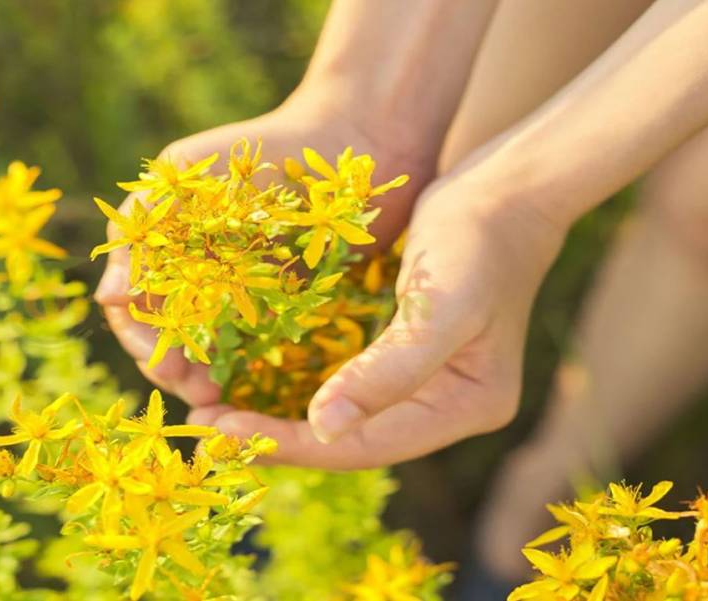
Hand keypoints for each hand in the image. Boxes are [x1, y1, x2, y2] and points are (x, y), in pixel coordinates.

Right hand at [94, 90, 434, 409]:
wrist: (349, 140)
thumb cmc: (258, 148)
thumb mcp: (185, 173)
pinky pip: (260, 349)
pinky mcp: (285, 307)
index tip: (163, 363)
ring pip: (210, 352)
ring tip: (220, 398)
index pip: (133, 309)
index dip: (142, 340)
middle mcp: (196, 277)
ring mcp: (240, 295)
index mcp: (164, 251)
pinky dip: (250, 371)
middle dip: (174, 369)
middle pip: (170, 339)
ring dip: (206, 379)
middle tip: (196, 393)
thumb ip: (141, 224)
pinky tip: (254, 387)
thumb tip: (107, 298)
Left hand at [195, 181, 566, 468]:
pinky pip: (338, 380)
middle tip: (204, 428)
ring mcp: (422, 383)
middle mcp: (443, 408)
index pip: (364, 445)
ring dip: (277, 414)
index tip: (222, 432)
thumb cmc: (477, 241)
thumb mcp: (440, 307)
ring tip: (213, 408)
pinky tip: (245, 374)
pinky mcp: (399, 354)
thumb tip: (323, 428)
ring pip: (338, 415)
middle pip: (348, 440)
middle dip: (276, 436)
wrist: (503, 189)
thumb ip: (388, 372)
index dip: (291, 444)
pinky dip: (292, 381)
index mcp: (465, 408)